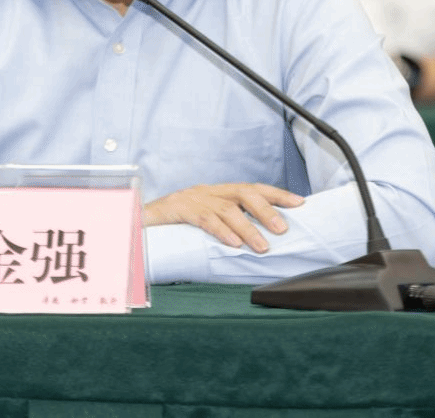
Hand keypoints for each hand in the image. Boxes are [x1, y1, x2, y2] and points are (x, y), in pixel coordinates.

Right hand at [143, 183, 304, 252]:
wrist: (133, 221)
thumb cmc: (174, 226)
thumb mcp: (203, 224)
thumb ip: (226, 229)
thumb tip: (258, 244)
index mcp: (217, 193)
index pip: (252, 188)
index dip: (277, 194)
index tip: (301, 203)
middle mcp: (208, 192)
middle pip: (243, 193)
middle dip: (266, 209)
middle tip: (283, 229)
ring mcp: (192, 199)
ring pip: (226, 208)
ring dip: (248, 227)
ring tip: (262, 246)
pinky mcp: (177, 210)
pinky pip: (204, 219)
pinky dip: (221, 231)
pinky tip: (234, 244)